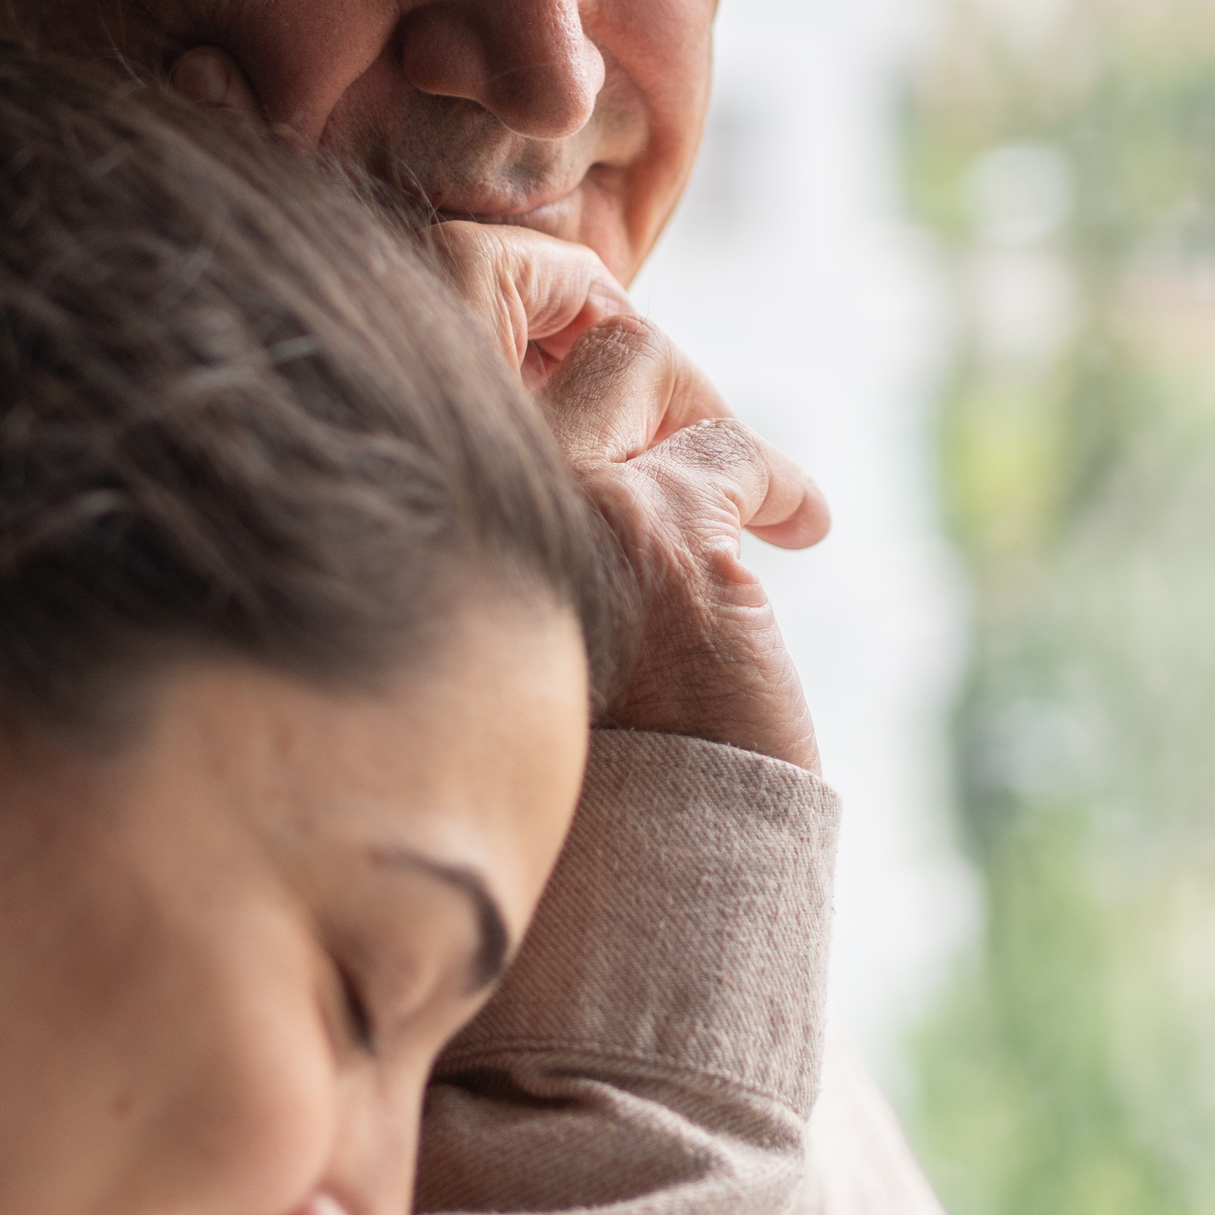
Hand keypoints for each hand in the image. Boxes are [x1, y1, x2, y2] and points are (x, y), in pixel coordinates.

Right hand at [432, 224, 829, 770]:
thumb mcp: (485, 635)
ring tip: (746, 475)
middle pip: (527, 332)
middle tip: (677, 412)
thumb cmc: (553, 790)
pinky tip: (806, 524)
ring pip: (630, 359)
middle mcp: (461, 493)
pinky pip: (729, 448)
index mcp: (407, 517)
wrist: (618, 882)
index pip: (451, 368)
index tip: (598, 407)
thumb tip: (523, 462)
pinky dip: (781, 479)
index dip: (533, 364)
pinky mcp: (661, 533)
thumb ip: (480, 544)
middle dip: (618, 351)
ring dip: (699, 404)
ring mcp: (558, 500)